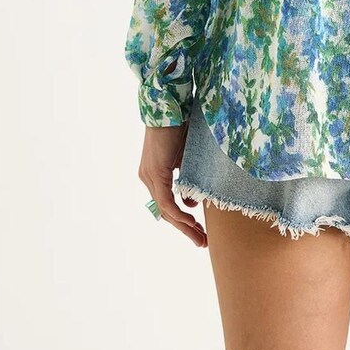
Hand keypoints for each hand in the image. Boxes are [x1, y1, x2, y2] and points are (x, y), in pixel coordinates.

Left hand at [138, 124, 206, 247]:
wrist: (169, 107)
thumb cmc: (180, 126)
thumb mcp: (186, 157)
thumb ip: (187, 178)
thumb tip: (191, 200)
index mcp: (154, 175)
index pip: (166, 205)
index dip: (181, 220)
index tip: (198, 229)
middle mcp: (148, 178)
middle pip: (165, 212)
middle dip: (185, 229)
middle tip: (201, 242)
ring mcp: (150, 177)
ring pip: (165, 210)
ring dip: (184, 226)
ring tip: (200, 238)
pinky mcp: (155, 173)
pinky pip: (166, 201)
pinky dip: (178, 213)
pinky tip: (191, 221)